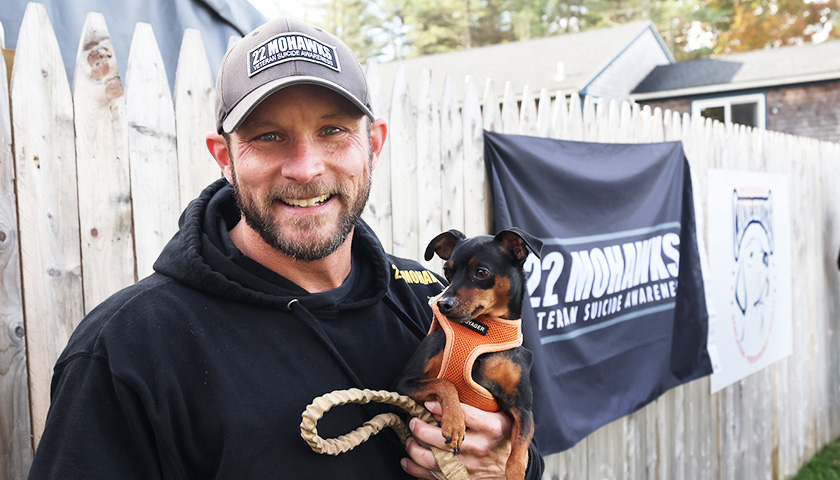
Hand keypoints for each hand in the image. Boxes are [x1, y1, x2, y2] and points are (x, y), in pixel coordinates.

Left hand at [401, 401, 518, 478]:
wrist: (515, 467)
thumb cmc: (502, 436)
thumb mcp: (499, 416)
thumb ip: (477, 405)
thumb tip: (444, 396)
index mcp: (492, 428)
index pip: (463, 415)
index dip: (441, 409)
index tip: (427, 404)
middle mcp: (481, 448)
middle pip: (443, 439)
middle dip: (421, 430)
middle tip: (413, 422)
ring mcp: (471, 466)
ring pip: (435, 460)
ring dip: (415, 450)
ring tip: (409, 440)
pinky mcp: (463, 479)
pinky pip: (434, 476)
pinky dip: (416, 469)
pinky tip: (408, 460)